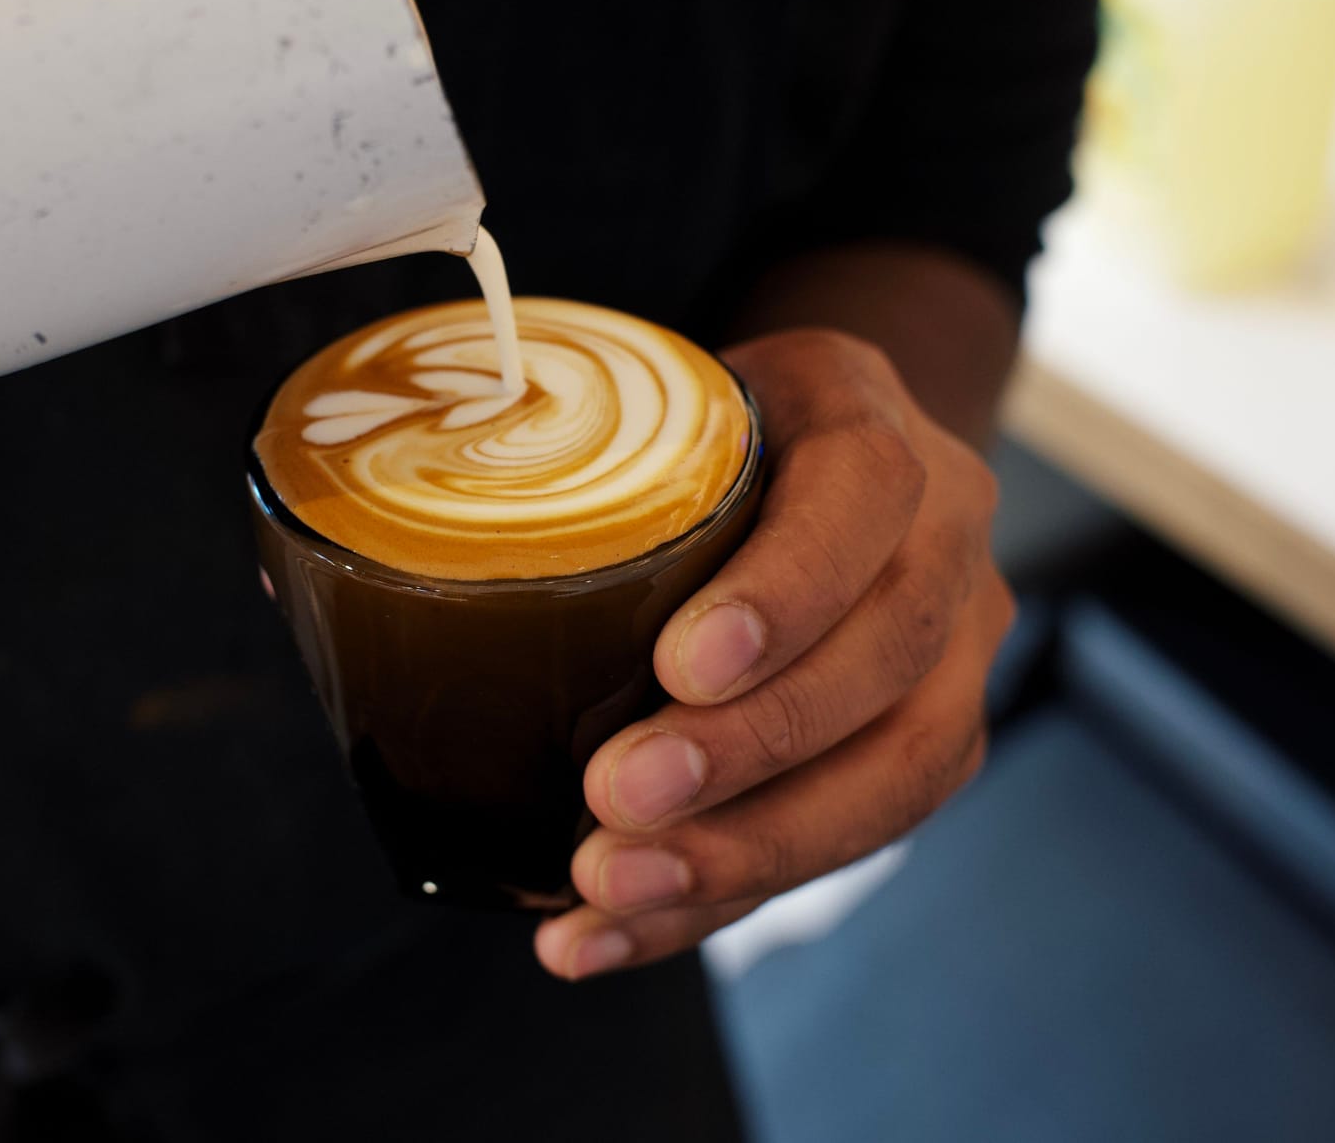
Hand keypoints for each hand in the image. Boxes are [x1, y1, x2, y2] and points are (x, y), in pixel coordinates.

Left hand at [534, 328, 1013, 978]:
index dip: (783, 593)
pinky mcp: (928, 742)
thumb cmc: (717, 434)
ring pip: (898, 772)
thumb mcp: (662, 402)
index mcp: (871, 426)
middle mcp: (942, 538)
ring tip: (608, 890)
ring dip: (746, 851)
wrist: (829, 451)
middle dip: (750, 748)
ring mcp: (955, 650)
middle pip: (885, 657)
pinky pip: (850, 839)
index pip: (861, 497)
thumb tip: (380, 560)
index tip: (681, 666)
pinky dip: (721, 900)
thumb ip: (574, 461)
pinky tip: (607, 932)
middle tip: (619, 798)